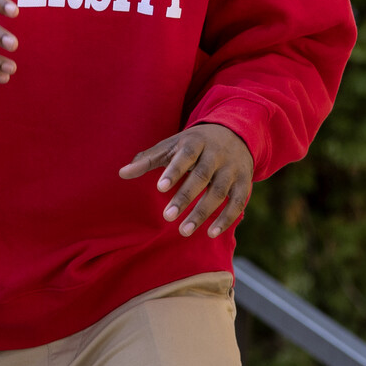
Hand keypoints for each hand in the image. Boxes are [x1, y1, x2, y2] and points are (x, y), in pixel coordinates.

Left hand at [119, 123, 253, 237]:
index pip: (185, 156)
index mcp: (196, 142)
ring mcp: (232, 169)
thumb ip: (147, 160)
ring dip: (202, 213)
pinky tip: (211, 233)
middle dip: (185, 197)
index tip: (160, 188)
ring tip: (183, 231)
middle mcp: (216, 154)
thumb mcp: (171, 146)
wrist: (235, 132)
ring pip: (219, 192)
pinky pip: (237, 202)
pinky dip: (226, 218)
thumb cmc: (194, 144)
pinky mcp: (244, 182)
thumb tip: (121, 173)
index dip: (174, 171)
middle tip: (167, 217)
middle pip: (201, 176)